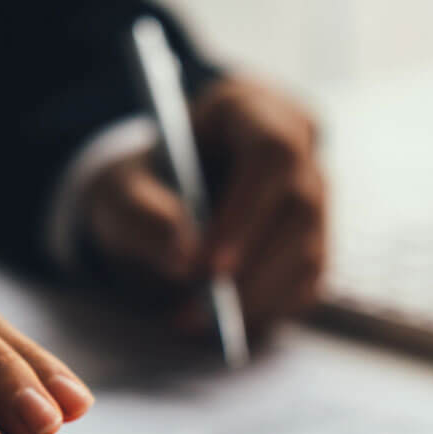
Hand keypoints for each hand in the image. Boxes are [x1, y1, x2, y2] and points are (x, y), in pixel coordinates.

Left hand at [81, 74, 328, 333]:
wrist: (156, 203)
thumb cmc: (142, 184)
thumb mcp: (119, 190)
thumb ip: (141, 215)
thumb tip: (183, 257)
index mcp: (251, 109)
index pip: (273, 153)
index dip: (247, 211)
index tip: (209, 265)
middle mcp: (297, 149)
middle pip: (301, 207)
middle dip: (252, 268)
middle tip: (199, 310)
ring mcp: (312, 198)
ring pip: (310, 252)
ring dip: (256, 298)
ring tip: (195, 321)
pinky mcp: (312, 244)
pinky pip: (306, 285)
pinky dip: (266, 311)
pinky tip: (221, 324)